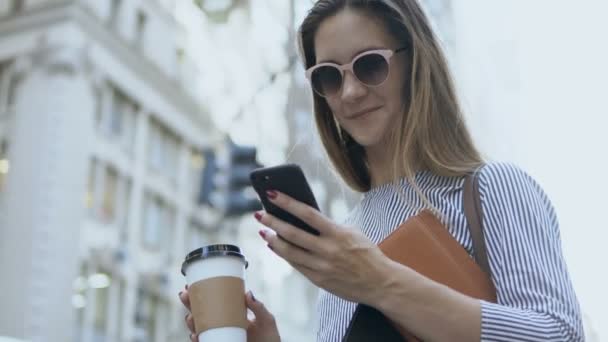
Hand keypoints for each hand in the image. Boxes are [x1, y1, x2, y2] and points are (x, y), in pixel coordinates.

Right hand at [179, 287, 279, 341]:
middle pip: (202, 312)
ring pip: (199, 328)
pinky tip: (195, 336)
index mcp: (233, 313)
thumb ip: (259, 308)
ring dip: (191, 322)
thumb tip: (248, 293)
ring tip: (190, 317)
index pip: (215, 301)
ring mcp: (220, 337)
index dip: (202, 293)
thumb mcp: (267, 321)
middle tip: (184, 295)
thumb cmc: (270, 339)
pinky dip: (197, 339)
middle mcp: (223, 324)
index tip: (192, 284)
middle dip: (190, 304)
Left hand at [255, 190, 393, 305]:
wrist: (380, 283)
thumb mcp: (352, 233)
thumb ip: (330, 226)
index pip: (307, 213)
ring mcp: (322, 267)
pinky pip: (296, 265)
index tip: (271, 193)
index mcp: (338, 234)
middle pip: (292, 234)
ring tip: (263, 232)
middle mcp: (328, 250)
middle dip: (272, 222)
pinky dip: (284, 255)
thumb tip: (304, 219)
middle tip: (259, 214)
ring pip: (290, 252)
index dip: (287, 202)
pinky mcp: (319, 280)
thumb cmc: (367, 253)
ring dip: (273, 241)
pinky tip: (276, 247)